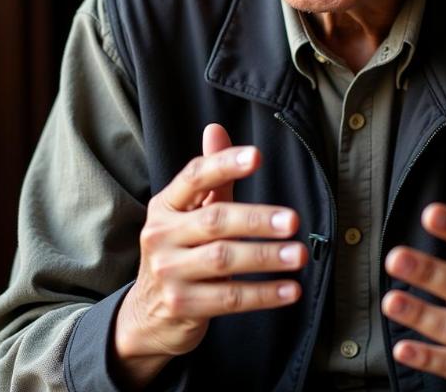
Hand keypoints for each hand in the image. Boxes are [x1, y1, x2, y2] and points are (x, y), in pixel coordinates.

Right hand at [112, 123, 307, 386]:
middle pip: (214, 220)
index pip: (194, 176)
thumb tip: (216, 129)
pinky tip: (290, 289)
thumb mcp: (190, 211)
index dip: (224, 163)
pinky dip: (263, 294)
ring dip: (266, 256)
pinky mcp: (181, 306)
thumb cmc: (179, 251)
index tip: (256, 156)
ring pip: (224, 260)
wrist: (146, 316)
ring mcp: (169, 273)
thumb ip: (210, 174)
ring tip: (298, 254)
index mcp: (165, 205)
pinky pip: (229, 298)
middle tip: (293, 220)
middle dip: (257, 219)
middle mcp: (161, 236)